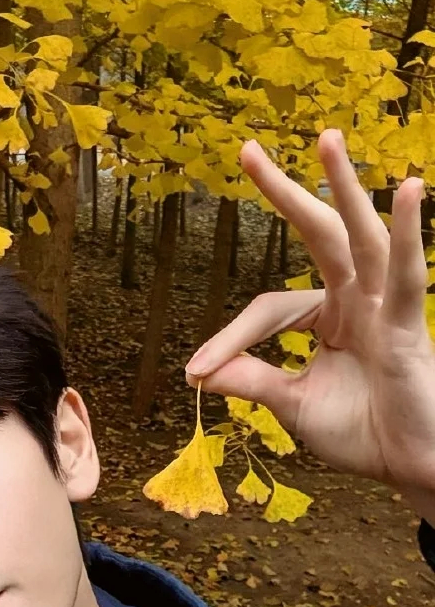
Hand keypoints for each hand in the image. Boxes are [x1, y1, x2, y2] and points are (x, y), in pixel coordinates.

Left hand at [185, 129, 434, 493]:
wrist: (411, 468)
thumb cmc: (362, 434)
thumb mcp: (293, 406)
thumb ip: (253, 382)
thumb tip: (199, 372)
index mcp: (330, 316)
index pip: (269, 309)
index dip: (231, 337)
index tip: (196, 370)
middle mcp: (359, 300)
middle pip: (319, 233)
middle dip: (286, 193)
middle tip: (247, 150)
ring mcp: (385, 308)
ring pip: (363, 236)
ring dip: (345, 187)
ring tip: (326, 139)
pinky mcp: (409, 327)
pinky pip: (408, 274)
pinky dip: (410, 232)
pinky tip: (409, 191)